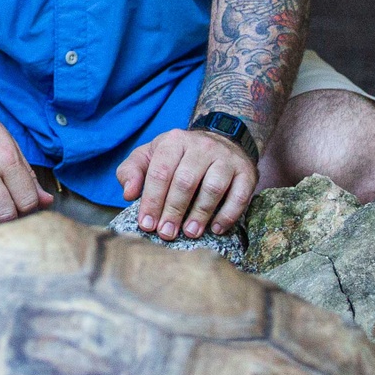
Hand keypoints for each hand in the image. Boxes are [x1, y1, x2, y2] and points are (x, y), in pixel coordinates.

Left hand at [118, 127, 258, 239]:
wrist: (220, 141)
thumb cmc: (177, 157)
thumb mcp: (149, 155)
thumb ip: (131, 171)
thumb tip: (128, 193)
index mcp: (174, 141)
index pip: (160, 172)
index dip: (152, 200)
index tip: (146, 224)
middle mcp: (202, 146)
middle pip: (185, 182)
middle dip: (173, 211)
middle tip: (166, 233)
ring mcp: (226, 158)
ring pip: (213, 187)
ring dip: (200, 214)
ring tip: (190, 233)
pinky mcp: (246, 172)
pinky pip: (239, 195)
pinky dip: (228, 214)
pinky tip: (216, 228)